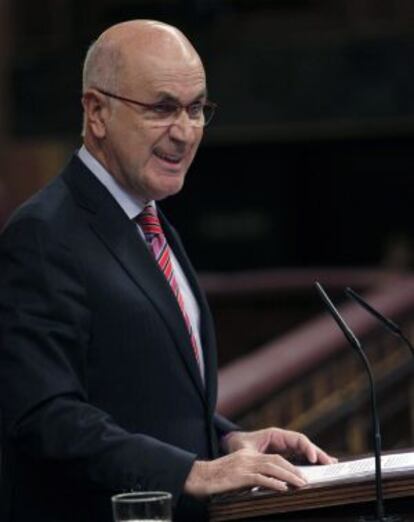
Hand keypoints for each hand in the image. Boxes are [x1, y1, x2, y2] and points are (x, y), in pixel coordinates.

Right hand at [184, 448, 306, 496]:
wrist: (197, 476)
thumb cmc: (214, 478)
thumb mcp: (234, 473)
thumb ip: (248, 475)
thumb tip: (265, 484)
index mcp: (247, 456)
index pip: (272, 458)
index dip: (287, 465)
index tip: (299, 474)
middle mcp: (247, 458)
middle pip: (275, 460)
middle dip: (293, 469)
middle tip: (305, 480)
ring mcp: (243, 466)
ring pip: (271, 467)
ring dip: (288, 475)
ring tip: (300, 484)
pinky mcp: (239, 476)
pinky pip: (259, 478)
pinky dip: (273, 482)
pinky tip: (282, 488)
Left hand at [223, 428, 335, 464]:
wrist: (232, 443)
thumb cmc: (239, 444)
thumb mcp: (246, 451)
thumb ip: (257, 457)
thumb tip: (264, 464)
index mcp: (276, 435)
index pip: (297, 438)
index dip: (307, 448)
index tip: (313, 459)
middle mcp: (283, 440)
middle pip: (304, 445)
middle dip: (318, 453)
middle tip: (331, 463)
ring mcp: (285, 447)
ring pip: (304, 451)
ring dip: (317, 457)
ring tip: (331, 464)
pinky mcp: (284, 454)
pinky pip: (299, 457)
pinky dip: (310, 461)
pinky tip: (319, 467)